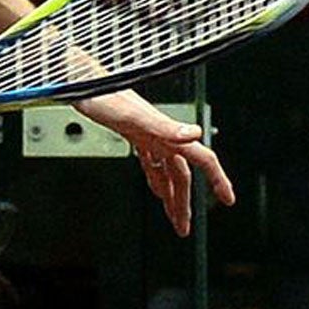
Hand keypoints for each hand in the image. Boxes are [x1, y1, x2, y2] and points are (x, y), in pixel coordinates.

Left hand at [75, 90, 234, 237]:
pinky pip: (150, 164)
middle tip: (185, 228)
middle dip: (185, 203)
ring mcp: (147, 135)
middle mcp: (160, 134)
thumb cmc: (100, 94)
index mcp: (165, 132)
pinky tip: (156, 191)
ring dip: (171, 196)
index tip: (228, 199)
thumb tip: (194, 133)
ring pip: (167, 172)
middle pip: (181, 174)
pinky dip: (156, 180)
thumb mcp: (131, 114)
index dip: (218, 179)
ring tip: (175, 218)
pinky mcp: (133, 134)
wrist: (80, 80)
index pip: (201, 158)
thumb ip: (164, 125)